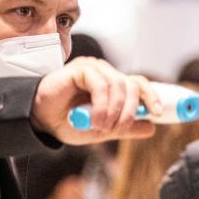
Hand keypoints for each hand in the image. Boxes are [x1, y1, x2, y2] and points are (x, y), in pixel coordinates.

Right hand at [32, 57, 162, 144]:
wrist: (41, 121)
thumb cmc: (68, 122)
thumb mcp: (102, 130)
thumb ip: (125, 128)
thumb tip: (151, 127)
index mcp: (113, 86)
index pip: (139, 85)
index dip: (151, 97)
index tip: (157, 114)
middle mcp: (106, 74)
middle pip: (132, 85)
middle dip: (128, 112)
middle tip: (115, 130)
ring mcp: (93, 69)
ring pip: (118, 85)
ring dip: (113, 111)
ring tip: (100, 127)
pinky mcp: (81, 68)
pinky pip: (100, 84)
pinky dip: (101, 105)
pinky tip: (93, 119)